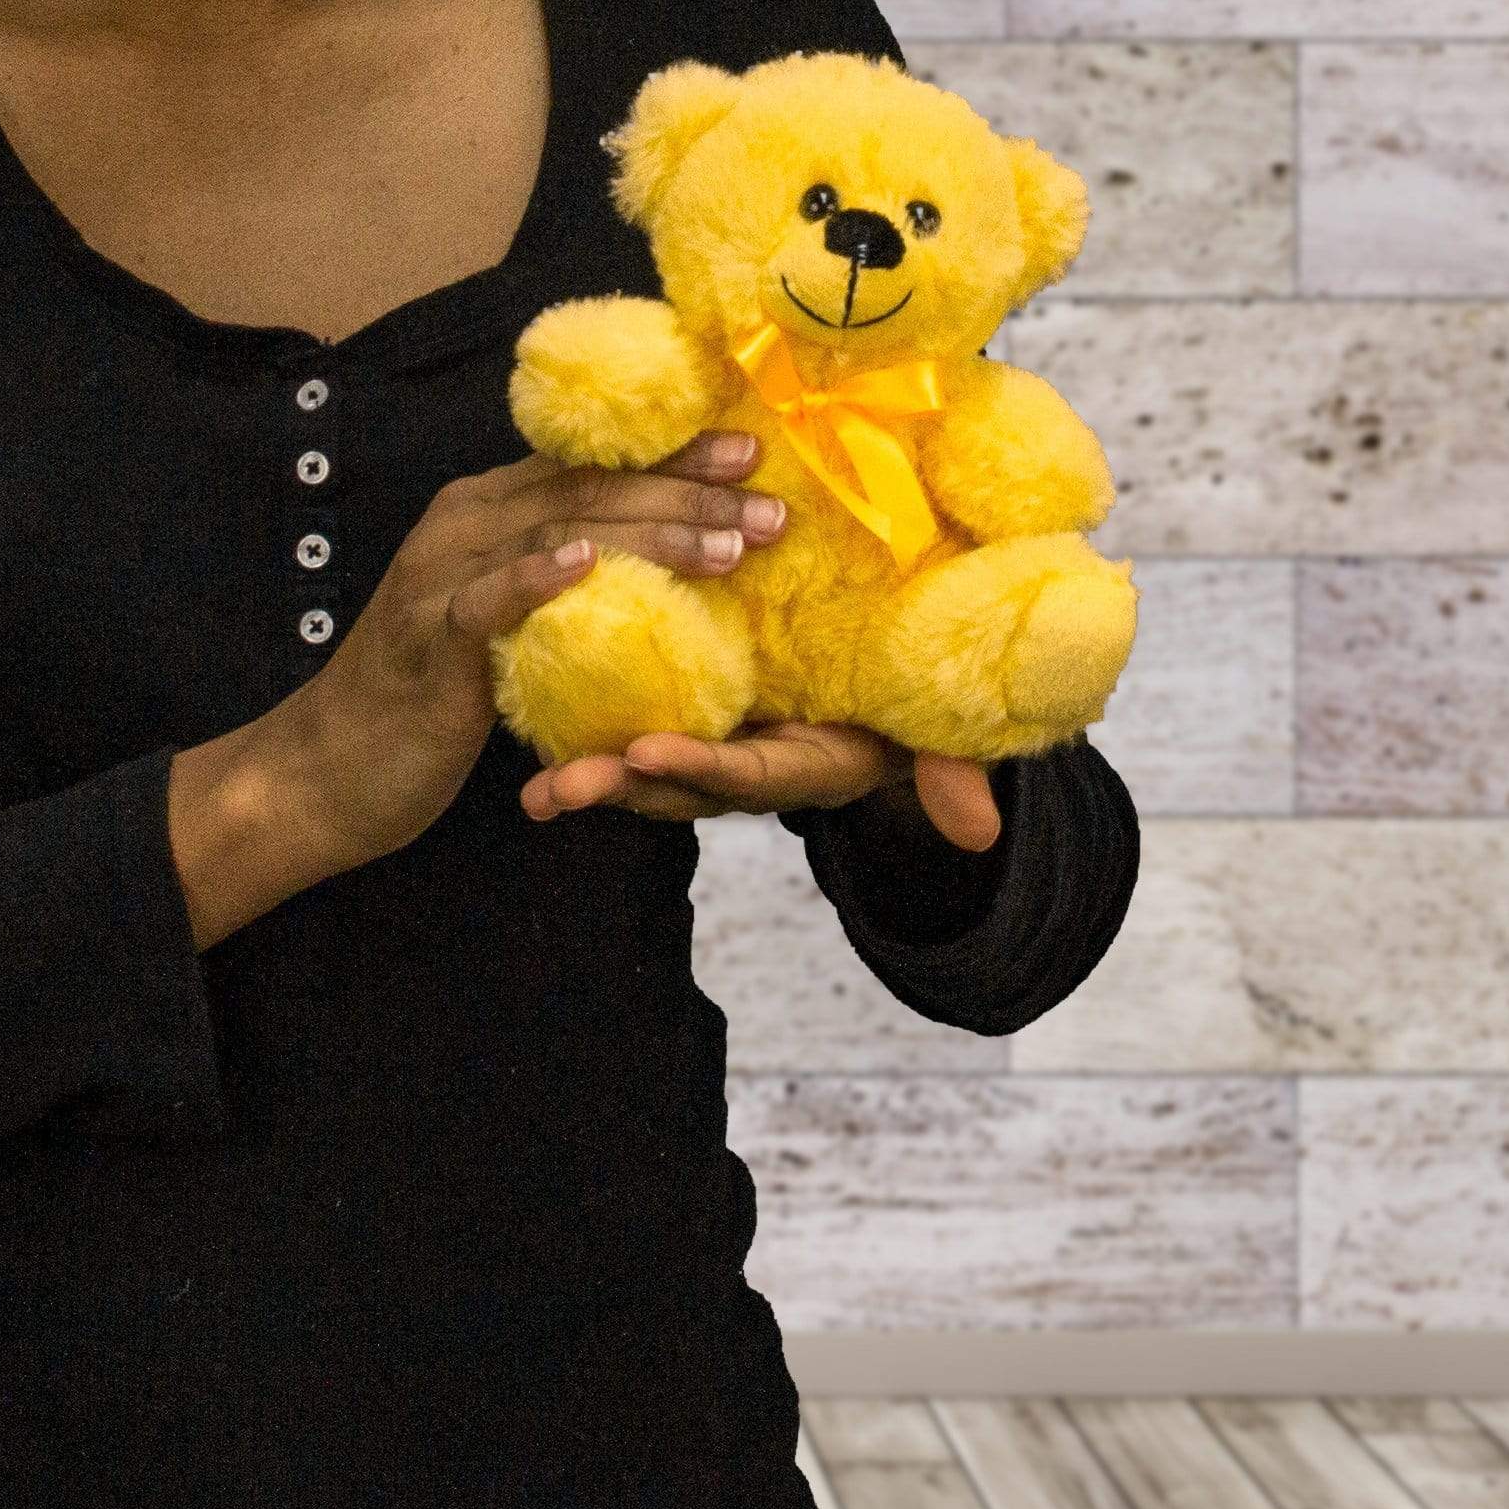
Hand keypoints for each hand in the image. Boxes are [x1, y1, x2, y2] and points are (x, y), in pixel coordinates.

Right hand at [286, 427, 781, 872]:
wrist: (330, 770)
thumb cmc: (428, 700)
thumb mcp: (503, 625)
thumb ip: (559, 585)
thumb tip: (650, 562)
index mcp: (483, 512)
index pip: (590, 470)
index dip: (672, 457)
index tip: (751, 453)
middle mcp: (460, 524)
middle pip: (587, 492)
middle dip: (686, 492)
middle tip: (769, 502)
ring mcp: (438, 574)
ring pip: (555, 533)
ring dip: (648, 534)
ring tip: (727, 544)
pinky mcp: (425, 634)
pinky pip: (486, 597)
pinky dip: (536, 577)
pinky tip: (588, 565)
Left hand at [521, 718, 1001, 848]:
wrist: (893, 678)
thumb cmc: (917, 695)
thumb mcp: (944, 731)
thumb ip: (954, 773)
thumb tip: (977, 830)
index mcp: (808, 764)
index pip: (750, 771)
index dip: (701, 766)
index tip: (649, 754)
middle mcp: (754, 765)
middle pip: (678, 783)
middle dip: (619, 788)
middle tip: (559, 791)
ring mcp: (718, 744)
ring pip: (645, 766)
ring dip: (588, 774)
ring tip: (534, 793)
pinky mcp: (691, 707)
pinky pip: (633, 718)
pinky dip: (587, 722)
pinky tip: (531, 716)